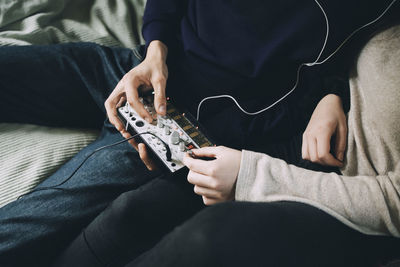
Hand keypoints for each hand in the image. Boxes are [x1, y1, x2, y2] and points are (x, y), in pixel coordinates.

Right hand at [105, 41, 167, 169]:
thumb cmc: (155, 66)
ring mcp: (123, 89)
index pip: (132, 100)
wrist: (154, 59)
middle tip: (122, 129)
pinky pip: (120, 105)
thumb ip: (160, 96)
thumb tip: (161, 112)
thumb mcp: (161, 80)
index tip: (150, 119)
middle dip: (114, 117)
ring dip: (116, 117)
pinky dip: (122, 114)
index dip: (141, 112)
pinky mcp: (127, 93)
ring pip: (113, 105)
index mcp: (129, 80)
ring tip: (123, 129)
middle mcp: (123, 85)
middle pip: (111, 103)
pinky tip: (128, 121)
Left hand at [183, 146, 241, 204]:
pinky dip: (205, 192)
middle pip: (191, 178)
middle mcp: (213, 182)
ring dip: (199, 181)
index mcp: (213, 169)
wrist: (254, 175)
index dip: (187, 159)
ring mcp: (216, 193)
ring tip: (207, 176)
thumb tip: (194, 152)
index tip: (187, 156)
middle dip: (192, 170)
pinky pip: (204, 198)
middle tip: (197, 166)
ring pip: (196, 189)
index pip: (191, 165)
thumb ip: (206, 151)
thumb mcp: (223, 151)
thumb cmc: (240, 162)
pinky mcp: (220, 200)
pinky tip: (211, 185)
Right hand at [302, 94, 346, 166]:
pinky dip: (312, 157)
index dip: (332, 162)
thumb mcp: (343, 129)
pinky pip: (304, 152)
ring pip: (307, 157)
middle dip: (326, 163)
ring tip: (328, 158)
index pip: (323, 154)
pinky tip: (321, 154)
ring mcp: (306, 135)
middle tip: (336, 161)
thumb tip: (339, 159)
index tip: (340, 162)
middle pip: (315, 158)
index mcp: (322, 131)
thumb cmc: (337, 115)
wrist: (326, 104)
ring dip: (318, 161)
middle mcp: (311, 134)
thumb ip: (341, 146)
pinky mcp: (304, 136)